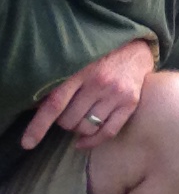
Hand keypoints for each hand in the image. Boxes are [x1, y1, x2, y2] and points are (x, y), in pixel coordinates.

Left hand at [21, 39, 154, 149]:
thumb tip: (37, 107)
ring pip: (86, 128)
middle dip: (63, 122)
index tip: (28, 142)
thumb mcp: (79, 61)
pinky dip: (92, 141)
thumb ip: (62, 80)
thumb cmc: (100, 56)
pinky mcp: (130, 103)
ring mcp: (116, 94)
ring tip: (79, 118)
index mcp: (81, 70)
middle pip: (70, 120)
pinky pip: (108, 132)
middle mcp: (100, 83)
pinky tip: (83, 141)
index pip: (56, 102)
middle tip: (67, 112)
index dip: (40, 125)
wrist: (135, 50)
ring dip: (78, 129)